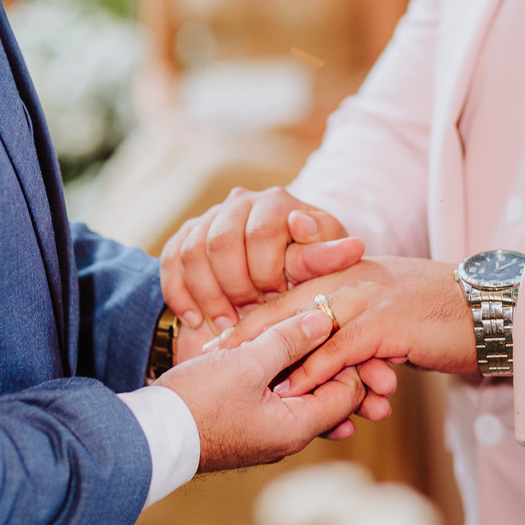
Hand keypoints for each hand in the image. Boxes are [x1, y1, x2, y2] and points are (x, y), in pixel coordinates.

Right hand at [160, 187, 364, 333]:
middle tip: (252, 314)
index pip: (263, 231)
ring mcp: (208, 217)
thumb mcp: (320, 265)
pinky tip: (197, 320)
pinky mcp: (183, 237)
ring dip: (209, 293)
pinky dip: (182, 294)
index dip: (267, 270)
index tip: (278, 297)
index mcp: (278, 201)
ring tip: (228, 323)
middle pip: (223, 241)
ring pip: (194, 252)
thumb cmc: (304, 269)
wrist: (275, 273)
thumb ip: (328, 259)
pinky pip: (172, 262)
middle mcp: (240, 201)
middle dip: (237, 285)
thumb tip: (352, 246)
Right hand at [173, 307, 395, 435]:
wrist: (149, 436)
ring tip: (300, 333)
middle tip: (329, 326)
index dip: (351, 356)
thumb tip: (324, 319)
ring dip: (304, 364)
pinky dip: (282, 374)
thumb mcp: (245, 363)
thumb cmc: (196, 403)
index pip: (350, 392)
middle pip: (330, 394)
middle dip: (331, 360)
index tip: (341, 324)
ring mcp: (268, 433)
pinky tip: (272, 350)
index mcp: (297, 426)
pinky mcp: (248, 425)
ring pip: (302, 393)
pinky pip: (279, 398)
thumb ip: (287, 339)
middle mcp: (289, 436)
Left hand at [206, 257, 477, 396]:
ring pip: (306, 325)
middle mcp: (351, 278)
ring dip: (270, 354)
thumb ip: (353, 323)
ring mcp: (368, 298)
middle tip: (207, 353)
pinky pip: (340, 350)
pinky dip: (314, 372)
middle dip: (244, 330)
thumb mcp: (388, 310)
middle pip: (284, 303)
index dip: (251, 311)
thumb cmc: (440, 315)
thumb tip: (327, 350)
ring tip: (235, 375)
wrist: (489, 311)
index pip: (289, 288)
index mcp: (348, 271)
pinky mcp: (387, 324)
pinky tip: (292, 391)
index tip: (216, 330)